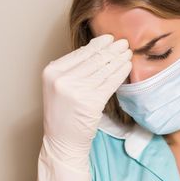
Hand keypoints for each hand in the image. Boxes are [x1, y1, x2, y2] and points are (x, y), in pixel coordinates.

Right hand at [35, 34, 131, 180]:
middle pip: (93, 59)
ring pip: (103, 70)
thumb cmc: (64, 113)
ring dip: (118, 59)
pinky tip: (127, 66)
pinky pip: (109, 83)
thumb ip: (74, 68)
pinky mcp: (90, 102)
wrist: (62, 141)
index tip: (110, 38)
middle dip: (111, 49)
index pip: (80, 53)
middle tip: (124, 42)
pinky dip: (120, 73)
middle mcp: (61, 79)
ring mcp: (75, 91)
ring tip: (128, 52)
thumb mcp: (61, 86)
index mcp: (51, 71)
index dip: (98, 44)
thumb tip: (96, 48)